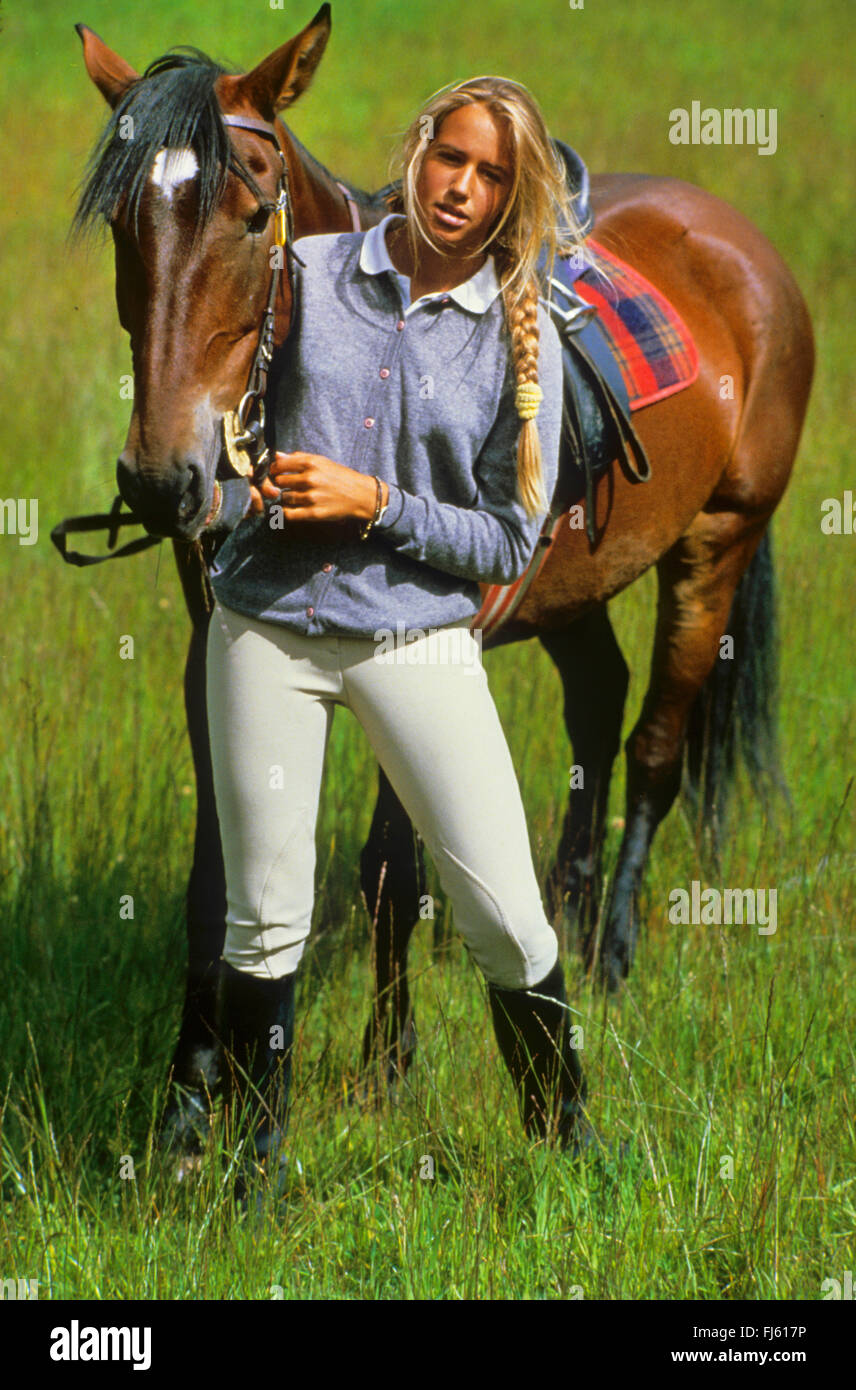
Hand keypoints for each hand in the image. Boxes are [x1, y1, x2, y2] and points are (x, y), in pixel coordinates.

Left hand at [248, 452, 388, 520]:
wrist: (361, 495)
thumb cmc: (341, 477)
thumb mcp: (322, 461)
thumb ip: (299, 458)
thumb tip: (277, 456)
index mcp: (311, 464)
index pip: (279, 465)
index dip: (274, 469)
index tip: (276, 472)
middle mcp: (310, 479)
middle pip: (279, 482)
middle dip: (280, 484)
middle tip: (286, 486)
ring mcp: (312, 497)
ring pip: (284, 497)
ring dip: (286, 498)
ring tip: (295, 496)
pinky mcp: (314, 513)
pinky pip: (289, 514)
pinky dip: (287, 511)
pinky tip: (292, 508)